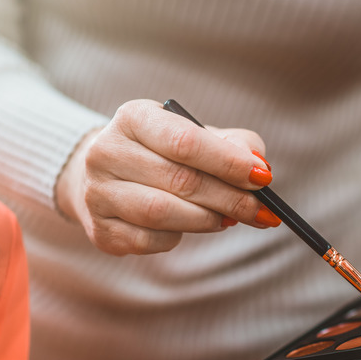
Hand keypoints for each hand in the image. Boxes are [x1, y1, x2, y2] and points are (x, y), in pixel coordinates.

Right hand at [56, 99, 279, 255]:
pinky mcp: (101, 230)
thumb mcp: (202, 135)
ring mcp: (97, 192)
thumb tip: (260, 167)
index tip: (263, 178)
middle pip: (180, 180)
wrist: (111, 176)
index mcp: (134, 118)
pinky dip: (178, 237)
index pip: (185, 141)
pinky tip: (188, 226)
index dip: (229, 162)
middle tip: (261, 211)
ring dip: (207, 219)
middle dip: (230, 199)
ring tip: (228, 218)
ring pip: (162, 213)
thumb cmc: (167, 153)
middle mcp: (106, 151)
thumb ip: (236, 144)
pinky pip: (150, 241)